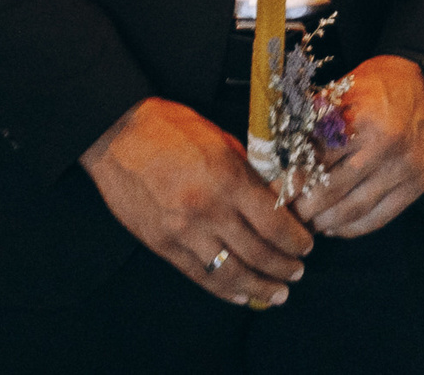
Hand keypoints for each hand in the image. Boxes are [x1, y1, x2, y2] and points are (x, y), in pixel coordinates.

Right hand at [80, 98, 311, 306]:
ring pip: (229, 273)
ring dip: (258, 288)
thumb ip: (249, 174)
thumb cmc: (172, 129)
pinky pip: (198, 276)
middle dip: (283, 268)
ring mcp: (182, 231)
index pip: (274, 223)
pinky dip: (223, 290)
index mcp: (228, 179)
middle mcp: (208, 210)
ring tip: (276, 294)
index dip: (295, 241)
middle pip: (257, 253)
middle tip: (297, 273)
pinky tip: (241, 295)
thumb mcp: (222, 141)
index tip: (305, 246)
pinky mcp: (161, 245)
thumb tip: (277, 200)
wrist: (117, 135)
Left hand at [292, 55, 423, 238]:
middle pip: (332, 189)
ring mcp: (404, 169)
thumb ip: (315, 121)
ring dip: (325, 222)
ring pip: (353, 209)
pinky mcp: (417, 185)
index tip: (274, 192)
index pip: (316, 159)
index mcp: (363, 119)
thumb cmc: (379, 85)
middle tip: (286, 213)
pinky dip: (352, 228)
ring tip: (307, 223)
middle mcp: (386, 146)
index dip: (291, 179)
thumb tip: (279, 154)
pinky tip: (334, 227)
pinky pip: (379, 218)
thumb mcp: (344, 91)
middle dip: (304, 208)